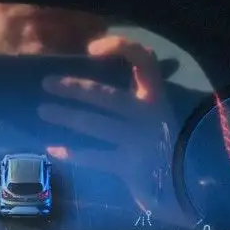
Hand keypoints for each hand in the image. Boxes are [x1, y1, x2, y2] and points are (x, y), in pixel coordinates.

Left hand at [37, 35, 174, 209]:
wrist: (185, 180)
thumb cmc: (163, 140)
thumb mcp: (155, 109)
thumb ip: (138, 88)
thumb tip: (102, 63)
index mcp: (156, 96)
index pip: (144, 61)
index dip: (120, 48)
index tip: (92, 49)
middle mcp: (148, 115)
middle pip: (108, 96)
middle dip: (76, 88)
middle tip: (47, 83)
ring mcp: (139, 141)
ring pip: (97, 125)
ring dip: (67, 116)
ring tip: (43, 111)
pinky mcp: (130, 166)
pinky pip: (96, 157)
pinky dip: (73, 153)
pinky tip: (53, 150)